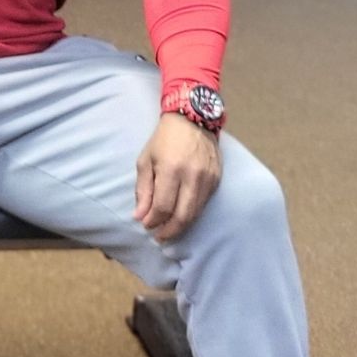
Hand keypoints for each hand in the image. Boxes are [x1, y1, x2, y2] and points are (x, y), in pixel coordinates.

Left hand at [134, 114, 221, 244]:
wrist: (193, 119)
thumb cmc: (164, 139)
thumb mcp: (146, 160)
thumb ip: (143, 190)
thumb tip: (140, 216)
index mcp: (171, 169)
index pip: (163, 206)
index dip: (153, 220)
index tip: (146, 225)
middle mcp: (192, 176)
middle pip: (183, 216)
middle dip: (169, 231)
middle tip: (159, 237)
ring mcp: (208, 178)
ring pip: (195, 213)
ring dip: (181, 226)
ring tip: (169, 230)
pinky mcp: (217, 179)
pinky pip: (204, 204)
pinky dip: (192, 214)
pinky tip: (182, 216)